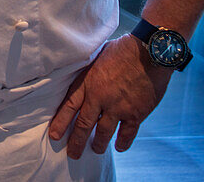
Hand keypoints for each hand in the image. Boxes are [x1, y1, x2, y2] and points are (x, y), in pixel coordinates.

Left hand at [48, 34, 170, 158]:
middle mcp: (100, 98)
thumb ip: (88, 71)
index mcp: (88, 82)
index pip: (69, 106)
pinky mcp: (136, 113)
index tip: (54, 135)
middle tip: (72, 154)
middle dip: (76, 141)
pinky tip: (119, 147)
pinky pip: (127, 133)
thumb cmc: (122, 49)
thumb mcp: (96, 55)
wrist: (148, 52)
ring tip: (95, 149)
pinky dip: (123, 142)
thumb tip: (80, 74)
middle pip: (84, 125)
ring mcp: (118, 107)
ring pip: (104, 132)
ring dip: (98, 144)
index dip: (61, 122)